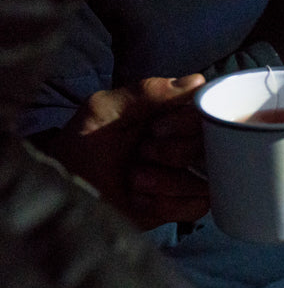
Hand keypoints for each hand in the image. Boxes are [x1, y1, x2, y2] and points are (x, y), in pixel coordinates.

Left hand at [44, 75, 208, 228]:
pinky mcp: (184, 205)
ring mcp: (188, 175)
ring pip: (207, 178)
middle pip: (212, 146)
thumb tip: (198, 81)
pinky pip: (198, 205)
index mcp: (172, 115)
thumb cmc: (82, 147)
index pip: (208, 113)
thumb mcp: (104, 110)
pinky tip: (142, 200)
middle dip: (171, 154)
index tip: (154, 129)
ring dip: (166, 183)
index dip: (184, 124)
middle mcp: (186, 143)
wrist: (67, 191)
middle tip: (141, 154)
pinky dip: (168, 205)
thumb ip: (147, 92)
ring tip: (135, 181)